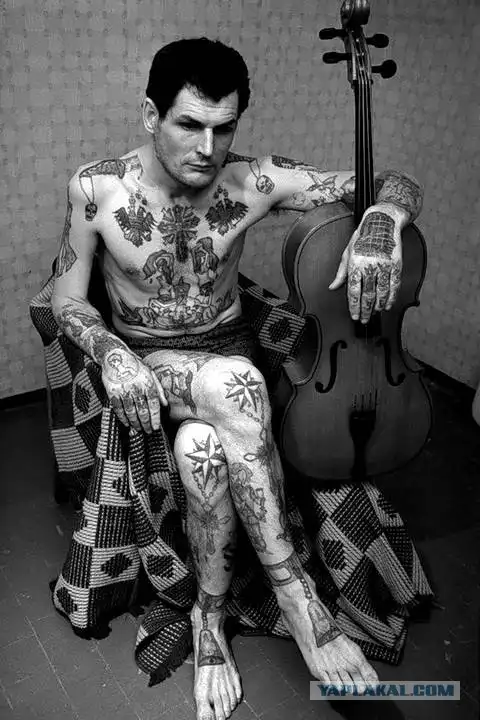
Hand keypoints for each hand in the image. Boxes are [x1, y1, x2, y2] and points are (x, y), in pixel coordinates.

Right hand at [101, 348, 167, 432]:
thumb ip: (158, 389)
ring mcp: (124, 391)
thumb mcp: (150, 374)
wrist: (116, 356)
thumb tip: (165, 404)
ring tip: (138, 429)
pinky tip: (127, 423)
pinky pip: (118, 409)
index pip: (154, 406)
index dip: (155, 419)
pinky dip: (123, 418)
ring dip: (135, 423)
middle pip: (142, 411)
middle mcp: (137, 388)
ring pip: (131, 412)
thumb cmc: (136, 366)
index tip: (156, 428)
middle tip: (148, 432)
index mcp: (148, 384)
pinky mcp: (113, 392)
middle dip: (146, 424)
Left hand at [329, 207, 402, 322]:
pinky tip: (387, 305)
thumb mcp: (347, 253)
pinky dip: (391, 298)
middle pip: (367, 295)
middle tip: (364, 320)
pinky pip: (394, 286)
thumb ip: (341, 273)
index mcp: (355, 264)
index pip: (353, 291)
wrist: (382, 222)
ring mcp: (384, 266)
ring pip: (381, 293)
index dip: (354, 306)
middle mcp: (369, 266)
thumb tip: (332, 287)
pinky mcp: (396, 265)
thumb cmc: (362, 237)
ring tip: (374, 313)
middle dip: (366, 310)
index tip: (355, 316)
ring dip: (377, 306)